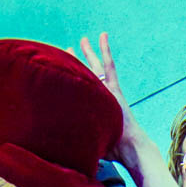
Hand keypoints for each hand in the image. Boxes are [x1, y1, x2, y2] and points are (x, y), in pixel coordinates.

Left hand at [72, 33, 146, 164]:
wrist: (129, 147)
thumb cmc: (111, 150)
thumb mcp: (89, 143)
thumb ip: (76, 140)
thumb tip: (56, 150)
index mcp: (95, 108)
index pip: (80, 90)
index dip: (70, 81)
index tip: (60, 74)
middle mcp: (102, 97)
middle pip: (88, 76)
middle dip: (78, 63)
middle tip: (68, 50)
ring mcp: (108, 91)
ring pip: (96, 67)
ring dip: (89, 54)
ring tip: (83, 40)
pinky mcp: (114, 89)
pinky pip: (108, 65)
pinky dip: (105, 50)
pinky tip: (102, 35)